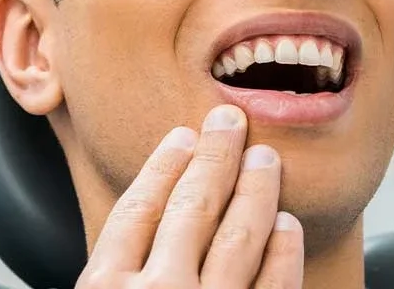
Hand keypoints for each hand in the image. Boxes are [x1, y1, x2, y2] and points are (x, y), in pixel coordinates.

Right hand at [78, 105, 304, 287]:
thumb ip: (107, 280)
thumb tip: (126, 233)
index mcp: (106, 288)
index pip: (139, 210)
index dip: (162, 167)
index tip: (181, 137)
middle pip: (192, 209)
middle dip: (215, 158)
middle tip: (230, 122)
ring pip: (239, 237)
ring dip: (256, 191)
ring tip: (265, 160)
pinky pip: (275, 286)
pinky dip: (283, 252)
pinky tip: (288, 225)